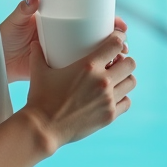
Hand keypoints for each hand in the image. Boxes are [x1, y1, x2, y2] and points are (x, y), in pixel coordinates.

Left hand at [0, 0, 126, 81]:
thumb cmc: (6, 36)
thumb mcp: (16, 22)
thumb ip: (23, 10)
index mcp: (64, 21)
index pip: (93, 19)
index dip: (111, 22)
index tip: (121, 26)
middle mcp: (69, 36)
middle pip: (100, 38)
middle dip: (117, 42)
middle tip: (124, 48)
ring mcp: (67, 54)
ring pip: (96, 56)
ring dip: (112, 59)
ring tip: (119, 63)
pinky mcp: (63, 69)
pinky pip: (84, 70)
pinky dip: (97, 73)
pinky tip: (107, 78)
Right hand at [23, 30, 136, 153]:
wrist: (43, 128)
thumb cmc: (40, 98)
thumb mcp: (39, 72)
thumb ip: (38, 54)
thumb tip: (34, 43)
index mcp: (88, 66)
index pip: (116, 44)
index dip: (119, 39)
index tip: (118, 39)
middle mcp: (102, 81)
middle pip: (130, 63)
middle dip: (124, 61)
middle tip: (115, 63)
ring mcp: (108, 100)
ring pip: (131, 82)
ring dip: (125, 78)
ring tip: (116, 79)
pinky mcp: (109, 115)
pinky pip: (127, 102)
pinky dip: (123, 98)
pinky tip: (114, 97)